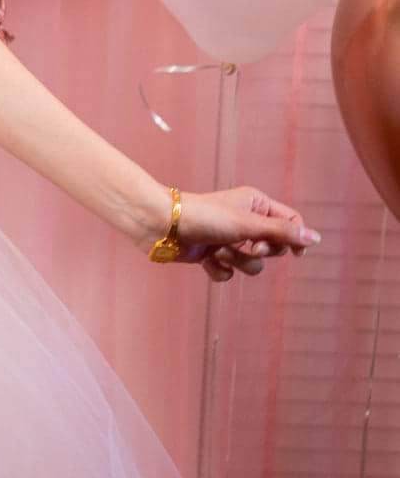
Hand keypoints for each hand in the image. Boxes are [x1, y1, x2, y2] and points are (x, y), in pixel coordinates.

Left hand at [142, 185, 320, 282]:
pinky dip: (220, 269)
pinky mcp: (213, 255)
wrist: (161, 225)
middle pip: (274, 247)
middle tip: (245, 244)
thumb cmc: (204, 217)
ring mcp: (229, 239)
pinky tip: (205, 259)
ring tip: (218, 250)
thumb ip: (281, 233)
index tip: (294, 254)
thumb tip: (315, 239)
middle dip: (259, 251)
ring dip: (237, 261)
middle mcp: (245, 221)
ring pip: (253, 264)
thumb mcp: (247, 224)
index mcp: (256, 204)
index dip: (294, 239)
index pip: (290, 222)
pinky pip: (230, 273)